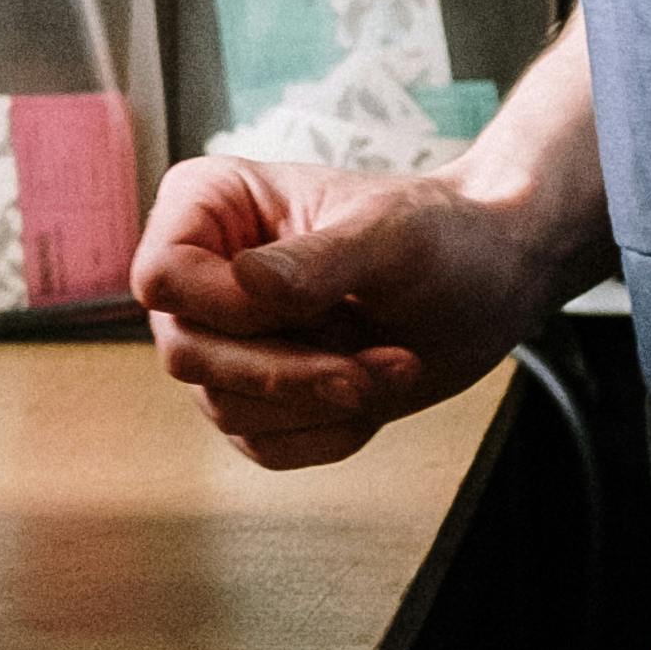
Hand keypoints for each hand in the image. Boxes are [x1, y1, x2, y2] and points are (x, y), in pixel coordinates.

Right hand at [133, 154, 553, 469]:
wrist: (488, 282)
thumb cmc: (440, 235)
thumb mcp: (391, 236)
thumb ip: (318, 261)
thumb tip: (246, 282)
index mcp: (209, 203)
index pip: (161, 277)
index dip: (225, 308)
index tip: (310, 307)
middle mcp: (201, 272)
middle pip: (187, 354)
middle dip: (289, 372)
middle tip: (374, 368)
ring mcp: (224, 338)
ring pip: (224, 407)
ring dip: (320, 401)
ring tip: (397, 366)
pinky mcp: (257, 394)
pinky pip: (261, 446)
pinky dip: (327, 433)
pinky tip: (375, 392)